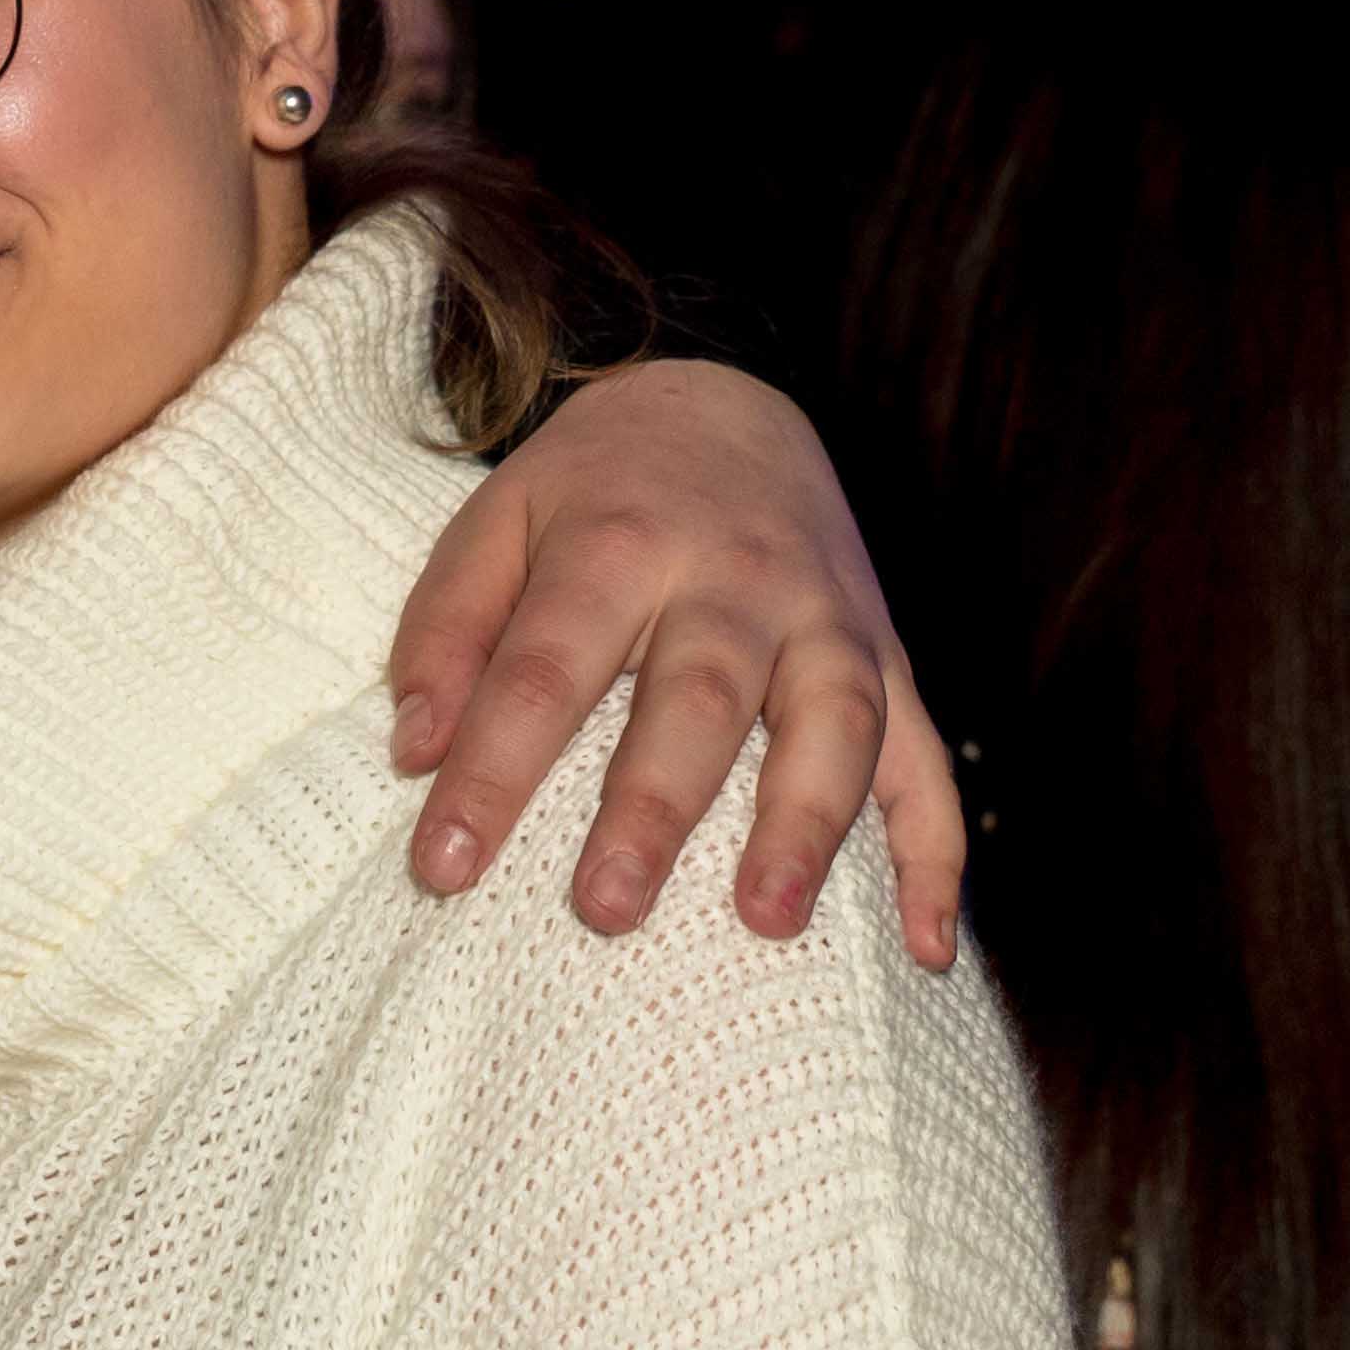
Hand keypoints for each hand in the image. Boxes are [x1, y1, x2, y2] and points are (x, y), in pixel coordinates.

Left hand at [386, 360, 961, 969]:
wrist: (722, 403)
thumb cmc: (589, 493)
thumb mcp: (493, 524)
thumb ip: (446, 631)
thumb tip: (413, 752)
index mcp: (619, 545)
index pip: (544, 670)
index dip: (490, 772)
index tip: (441, 869)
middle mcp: (736, 579)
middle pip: (699, 698)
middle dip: (653, 808)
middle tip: (605, 911)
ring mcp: (828, 616)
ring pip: (834, 720)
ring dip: (806, 824)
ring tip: (766, 922)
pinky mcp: (890, 654)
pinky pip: (928, 757)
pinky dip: (935, 853)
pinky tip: (925, 946)